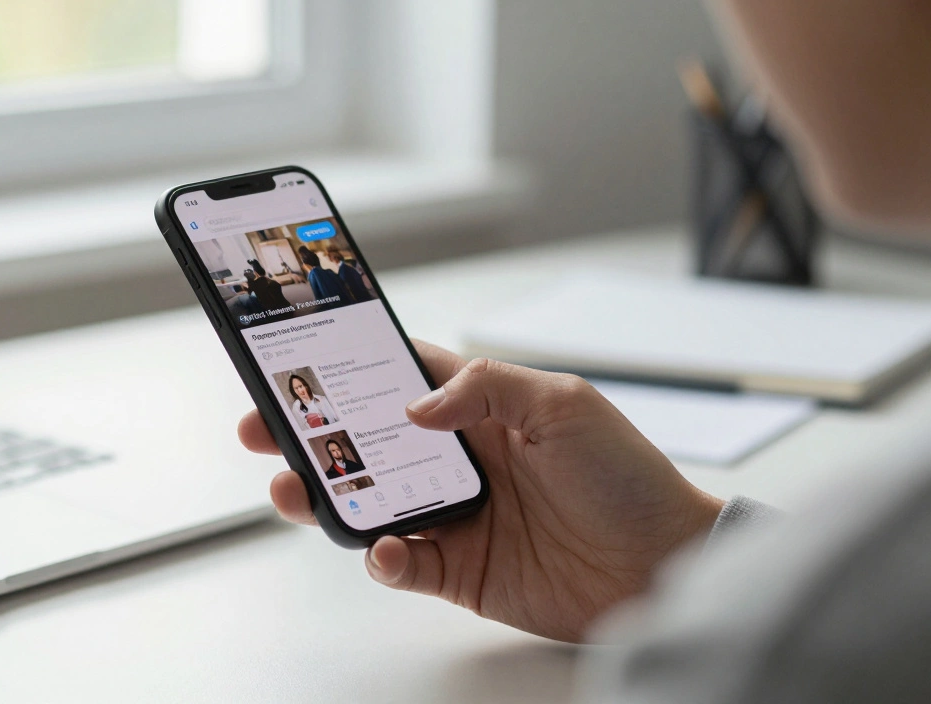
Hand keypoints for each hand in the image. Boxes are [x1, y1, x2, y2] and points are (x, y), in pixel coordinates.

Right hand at [238, 340, 722, 641]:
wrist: (666, 567)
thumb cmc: (629, 479)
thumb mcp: (564, 405)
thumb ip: (487, 388)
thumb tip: (415, 406)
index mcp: (483, 410)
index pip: (401, 378)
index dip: (348, 369)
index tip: (298, 360)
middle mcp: (461, 461)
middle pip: (367, 441)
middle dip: (312, 434)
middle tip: (264, 429)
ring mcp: (457, 516)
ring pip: (370, 502)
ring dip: (327, 496)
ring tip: (295, 489)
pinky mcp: (460, 570)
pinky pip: (402, 563)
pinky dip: (381, 558)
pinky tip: (384, 549)